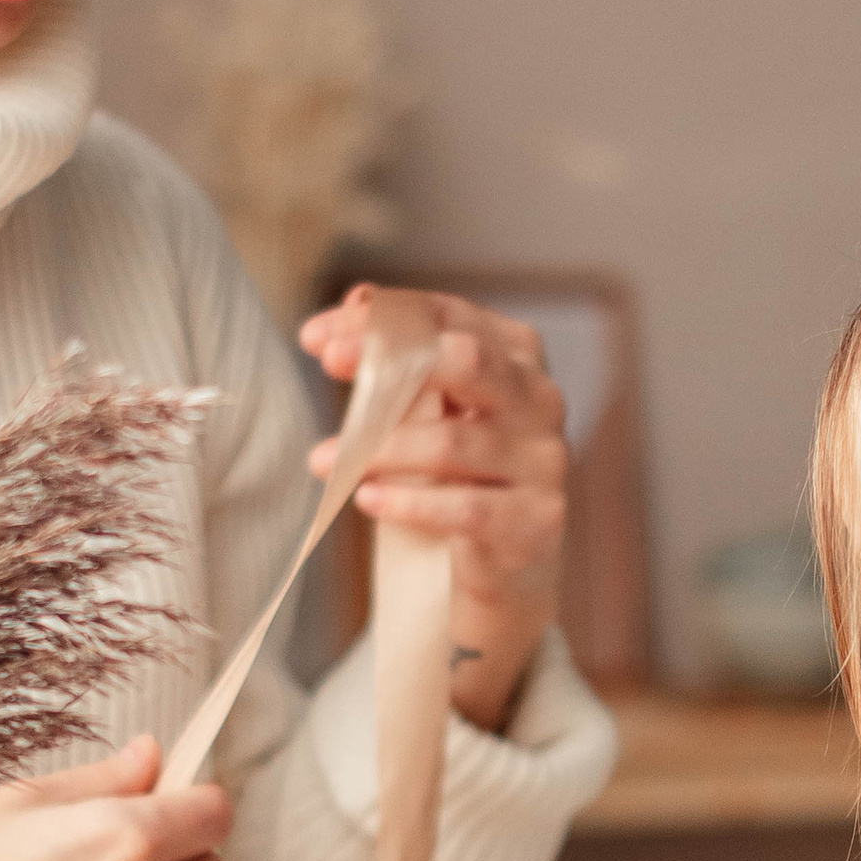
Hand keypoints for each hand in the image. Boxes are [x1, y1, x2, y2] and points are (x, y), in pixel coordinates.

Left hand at [300, 287, 566, 730]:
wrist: (502, 561)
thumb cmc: (457, 471)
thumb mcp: (424, 406)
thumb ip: (398, 354)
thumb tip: (356, 298)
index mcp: (515, 354)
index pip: (446, 317)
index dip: (377, 321)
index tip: (315, 339)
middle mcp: (539, 398)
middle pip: (466, 360)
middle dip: (389, 360)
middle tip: (330, 370)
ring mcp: (544, 461)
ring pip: (452, 443)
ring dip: (376, 449)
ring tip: (322, 461)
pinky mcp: (536, 521)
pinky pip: (465, 508)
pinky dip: (408, 503)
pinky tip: (366, 499)